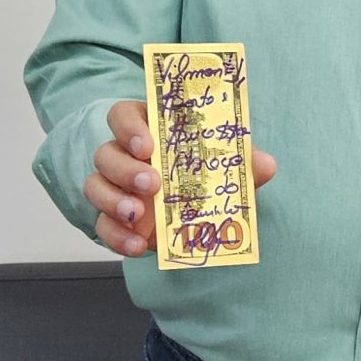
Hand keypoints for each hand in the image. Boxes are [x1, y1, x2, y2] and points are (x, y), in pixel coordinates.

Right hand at [83, 97, 276, 257]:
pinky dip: (116, 237)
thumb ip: (243, 162)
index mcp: (147, 130)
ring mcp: (114, 188)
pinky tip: (138, 245)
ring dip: (113, 200)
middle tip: (152, 184)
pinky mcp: (113, 219)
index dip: (129, 127)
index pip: (123, 116)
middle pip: (106, 152)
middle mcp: (123, 156)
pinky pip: (102, 225)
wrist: (196, 215)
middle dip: (126, 168)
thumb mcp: (225, 166)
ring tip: (137, 214)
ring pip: (95, 186)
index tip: (147, 144)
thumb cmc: (204, 175)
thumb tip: (264, 164)